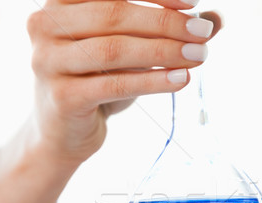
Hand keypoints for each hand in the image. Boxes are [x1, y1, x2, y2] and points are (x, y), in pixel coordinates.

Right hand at [26, 0, 221, 166]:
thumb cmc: (98, 81)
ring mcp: (48, 61)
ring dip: (163, 51)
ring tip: (198, 56)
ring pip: (114, 49)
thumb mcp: (131, 50)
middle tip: (203, 33)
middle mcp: (45, 24)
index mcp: (60, 2)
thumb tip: (216, 18)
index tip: (193, 3)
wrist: (64, 132)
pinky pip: (114, 85)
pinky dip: (152, 81)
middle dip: (166, 23)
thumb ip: (166, 30)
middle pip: (113, 15)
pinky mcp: (62, 97)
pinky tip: (181, 80)